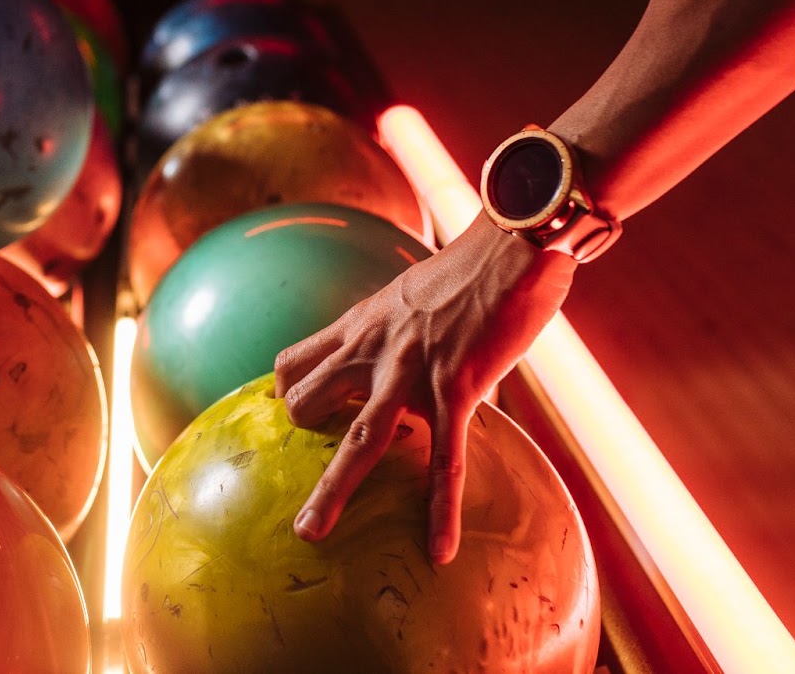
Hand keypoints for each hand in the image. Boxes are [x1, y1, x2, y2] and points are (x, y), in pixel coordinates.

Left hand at [272, 212, 575, 562]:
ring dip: (331, 491)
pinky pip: (447, 460)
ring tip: (309, 533)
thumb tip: (414, 356)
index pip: (296, 359)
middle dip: (296, 439)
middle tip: (297, 470)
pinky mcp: (457, 388)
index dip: (284, 390)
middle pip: (306, 400)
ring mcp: (411, 371)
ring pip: (358, 440)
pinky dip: (440, 508)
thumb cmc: (475, 268)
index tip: (282, 412)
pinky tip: (439, 548)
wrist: (512, 246)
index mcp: (362, 325)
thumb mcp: (415, 295)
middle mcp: (373, 349)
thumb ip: (403, 330)